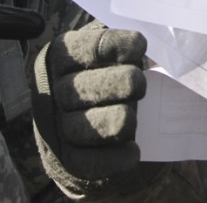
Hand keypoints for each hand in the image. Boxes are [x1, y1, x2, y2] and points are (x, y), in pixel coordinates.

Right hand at [32, 23, 148, 196]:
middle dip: (120, 84)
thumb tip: (152, 44)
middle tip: (140, 84)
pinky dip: (116, 157)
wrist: (81, 124)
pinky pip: (92, 161)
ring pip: (87, 126)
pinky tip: (133, 150)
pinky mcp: (70, 159)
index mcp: (62, 56)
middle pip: (84, 88)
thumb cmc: (104, 76)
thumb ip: (122, 45)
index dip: (113, 45)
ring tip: (133, 116)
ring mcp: (58, 127)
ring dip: (118, 120)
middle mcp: (53, 90)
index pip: (85, 48)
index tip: (140, 46)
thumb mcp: (106, 52)